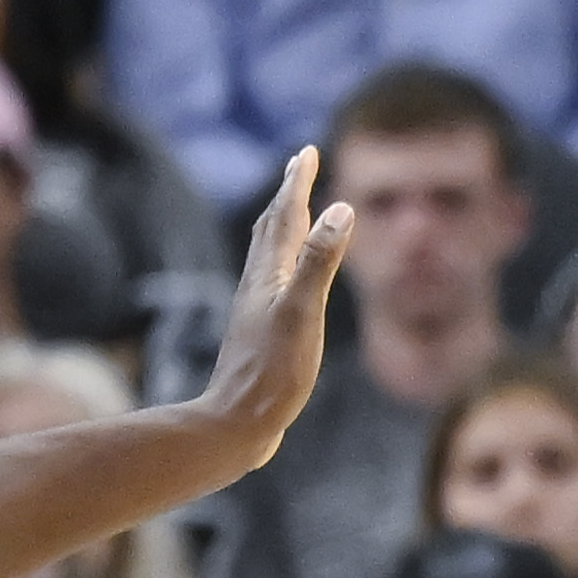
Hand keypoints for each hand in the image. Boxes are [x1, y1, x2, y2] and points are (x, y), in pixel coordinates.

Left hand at [189, 148, 358, 468]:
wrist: (237, 424)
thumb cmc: (272, 372)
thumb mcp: (303, 312)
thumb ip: (320, 261)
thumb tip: (341, 210)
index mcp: (268, 276)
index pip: (286, 217)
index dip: (298, 183)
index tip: (306, 152)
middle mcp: (258, 287)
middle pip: (271, 230)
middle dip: (288, 197)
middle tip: (300, 169)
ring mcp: (257, 311)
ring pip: (268, 257)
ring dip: (282, 228)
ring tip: (293, 216)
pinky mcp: (261, 336)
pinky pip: (274, 285)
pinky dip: (285, 267)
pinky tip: (289, 284)